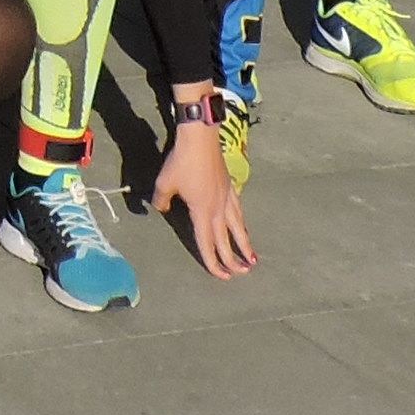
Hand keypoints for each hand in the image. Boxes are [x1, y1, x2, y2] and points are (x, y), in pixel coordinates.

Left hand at [148, 108, 255, 277]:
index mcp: (202, 212)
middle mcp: (218, 209)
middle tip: (242, 274)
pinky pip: (238, 211)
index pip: (208, 243)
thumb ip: (161, 201)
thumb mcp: (164, 183)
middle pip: (226, 240)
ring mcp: (227, 197)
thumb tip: (161, 209)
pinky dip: (242, 223)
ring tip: (252, 259)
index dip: (213, 262)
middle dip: (233, 259)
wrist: (200, 138)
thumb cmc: (181, 161)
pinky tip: (243, 225)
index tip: (222, 276)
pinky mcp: (230, 186)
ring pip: (238, 227)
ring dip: (245, 244)